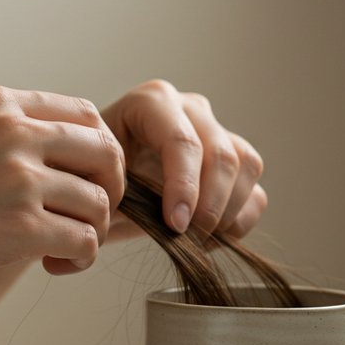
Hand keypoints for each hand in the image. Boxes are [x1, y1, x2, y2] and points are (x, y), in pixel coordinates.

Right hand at [0, 85, 125, 287]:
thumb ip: (1, 130)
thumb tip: (52, 150)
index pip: (84, 113)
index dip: (97, 150)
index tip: (85, 177)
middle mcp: (15, 133)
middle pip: (106, 152)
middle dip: (109, 187)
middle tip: (88, 213)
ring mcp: (20, 179)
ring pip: (99, 202)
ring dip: (91, 229)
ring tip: (61, 246)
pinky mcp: (22, 227)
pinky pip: (86, 240)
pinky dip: (80, 258)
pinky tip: (52, 263)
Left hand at [100, 80, 265, 241]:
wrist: (96, 180)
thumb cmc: (89, 177)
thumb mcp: (88, 182)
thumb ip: (107, 198)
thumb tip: (108, 241)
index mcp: (150, 102)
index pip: (181, 141)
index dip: (184, 187)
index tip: (174, 225)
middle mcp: (189, 109)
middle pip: (221, 154)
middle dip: (209, 205)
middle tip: (187, 239)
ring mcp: (216, 131)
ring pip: (246, 166)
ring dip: (228, 212)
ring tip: (196, 240)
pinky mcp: (233, 161)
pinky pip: (255, 191)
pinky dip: (238, 222)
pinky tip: (207, 240)